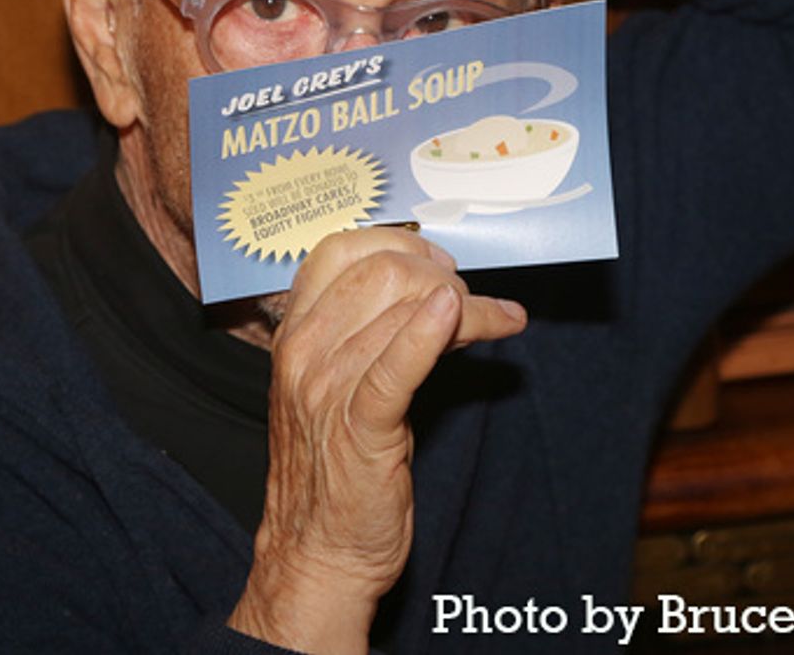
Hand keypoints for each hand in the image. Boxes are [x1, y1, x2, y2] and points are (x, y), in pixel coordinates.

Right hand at [228, 228, 525, 653]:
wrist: (318, 550)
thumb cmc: (335, 464)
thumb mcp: (339, 383)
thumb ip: (368, 332)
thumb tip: (434, 287)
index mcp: (295, 333)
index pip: (339, 249)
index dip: (398, 243)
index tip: (439, 263)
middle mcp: (304, 353)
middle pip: (380, 271)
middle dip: (441, 275)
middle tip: (474, 302)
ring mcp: (328, 390)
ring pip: (403, 309)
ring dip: (469, 306)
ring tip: (497, 319)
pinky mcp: (361, 430)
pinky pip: (397, 368)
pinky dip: (432, 335)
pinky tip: (470, 318)